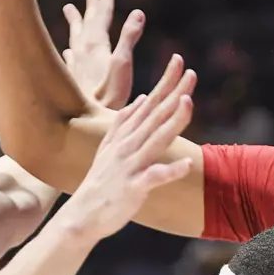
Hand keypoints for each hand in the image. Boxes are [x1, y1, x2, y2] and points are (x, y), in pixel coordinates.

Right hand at [59, 56, 195, 241]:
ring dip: (173, 121)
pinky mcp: (133, 187)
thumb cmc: (101, 182)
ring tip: (188, 102)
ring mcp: (130, 165)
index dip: (165, 82)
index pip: (150, 102)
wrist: (83, 214)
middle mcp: (128, 145)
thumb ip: (125, 122)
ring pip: (156, 139)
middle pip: (156, 115)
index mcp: (125, 135)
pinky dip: (170, 171)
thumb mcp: (109, 146)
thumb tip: (142, 99)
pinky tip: (187, 164)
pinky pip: (154, 177)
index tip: (179, 60)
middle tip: (191, 72)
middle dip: (174, 92)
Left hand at [62, 0, 144, 109]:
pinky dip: (71, 49)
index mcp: (96, 45)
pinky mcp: (74, 80)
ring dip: (76, 22)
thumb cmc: (106, 96)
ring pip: (76, 36)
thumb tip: (138, 13)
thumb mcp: (122, 65)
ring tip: (69, 9)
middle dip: (91, 6)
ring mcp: (77, 65)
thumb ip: (129, 39)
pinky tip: (68, 50)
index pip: (102, 15)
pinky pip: (70, 57)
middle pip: (88, 22)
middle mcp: (83, 51)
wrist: (81, 121)